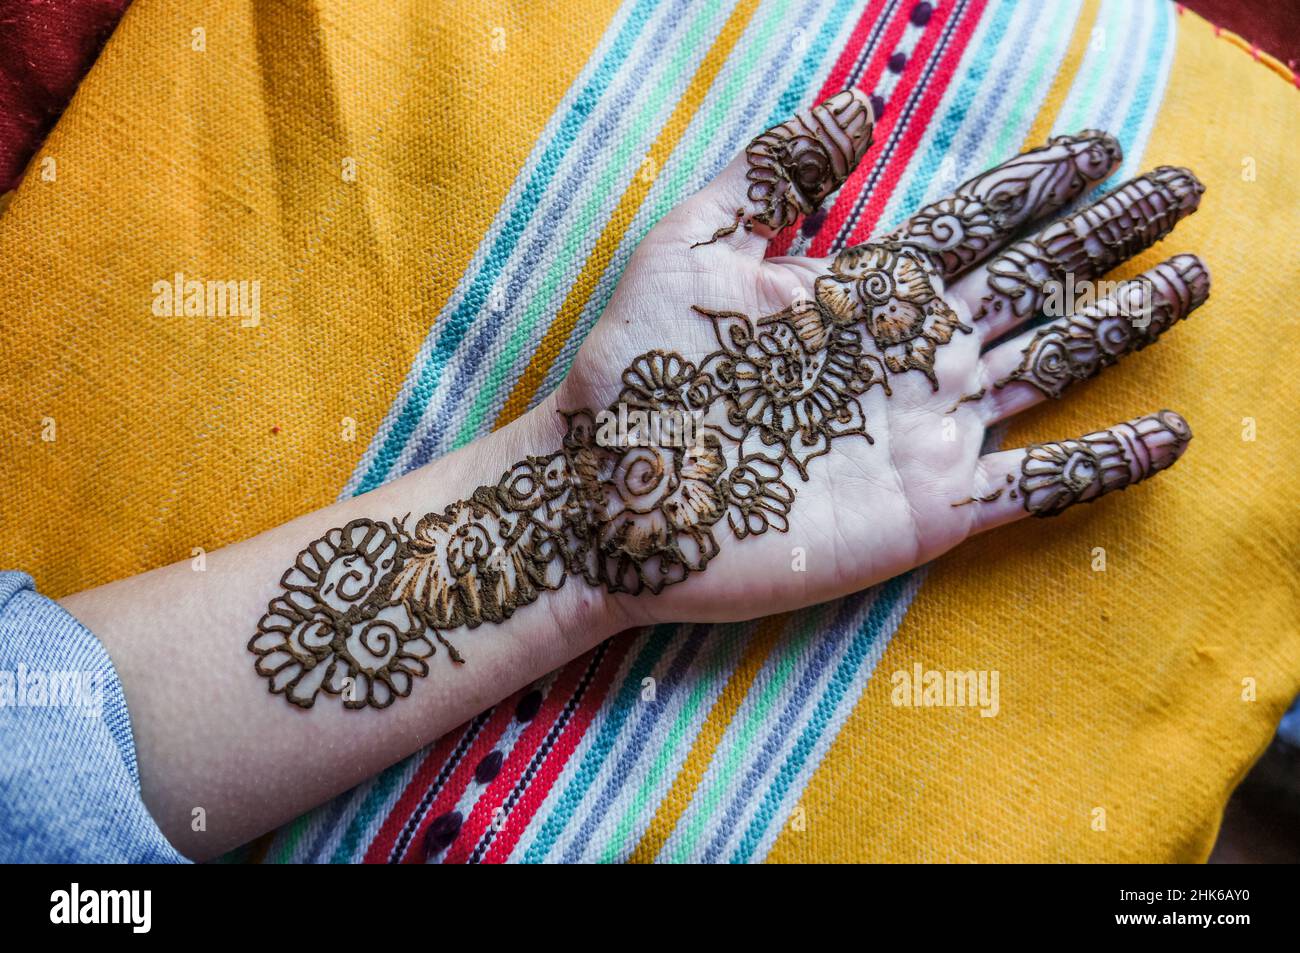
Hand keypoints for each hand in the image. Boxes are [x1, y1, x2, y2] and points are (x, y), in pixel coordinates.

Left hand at [553, 89, 1206, 627]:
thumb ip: (774, 173)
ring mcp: (923, 431)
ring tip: (1192, 279)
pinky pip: (1037, 483)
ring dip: (1122, 324)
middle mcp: (905, 354)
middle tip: (1181, 192)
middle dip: (1104, 237)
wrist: (607, 501)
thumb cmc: (635, 372)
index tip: (1100, 146)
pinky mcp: (929, 509)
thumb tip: (864, 103)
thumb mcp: (692, 248)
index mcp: (860, 290)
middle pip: (1030, 281)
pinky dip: (1102, 460)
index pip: (973, 224)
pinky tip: (1165, 432)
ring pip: (1048, 365)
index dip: (1038, 183)